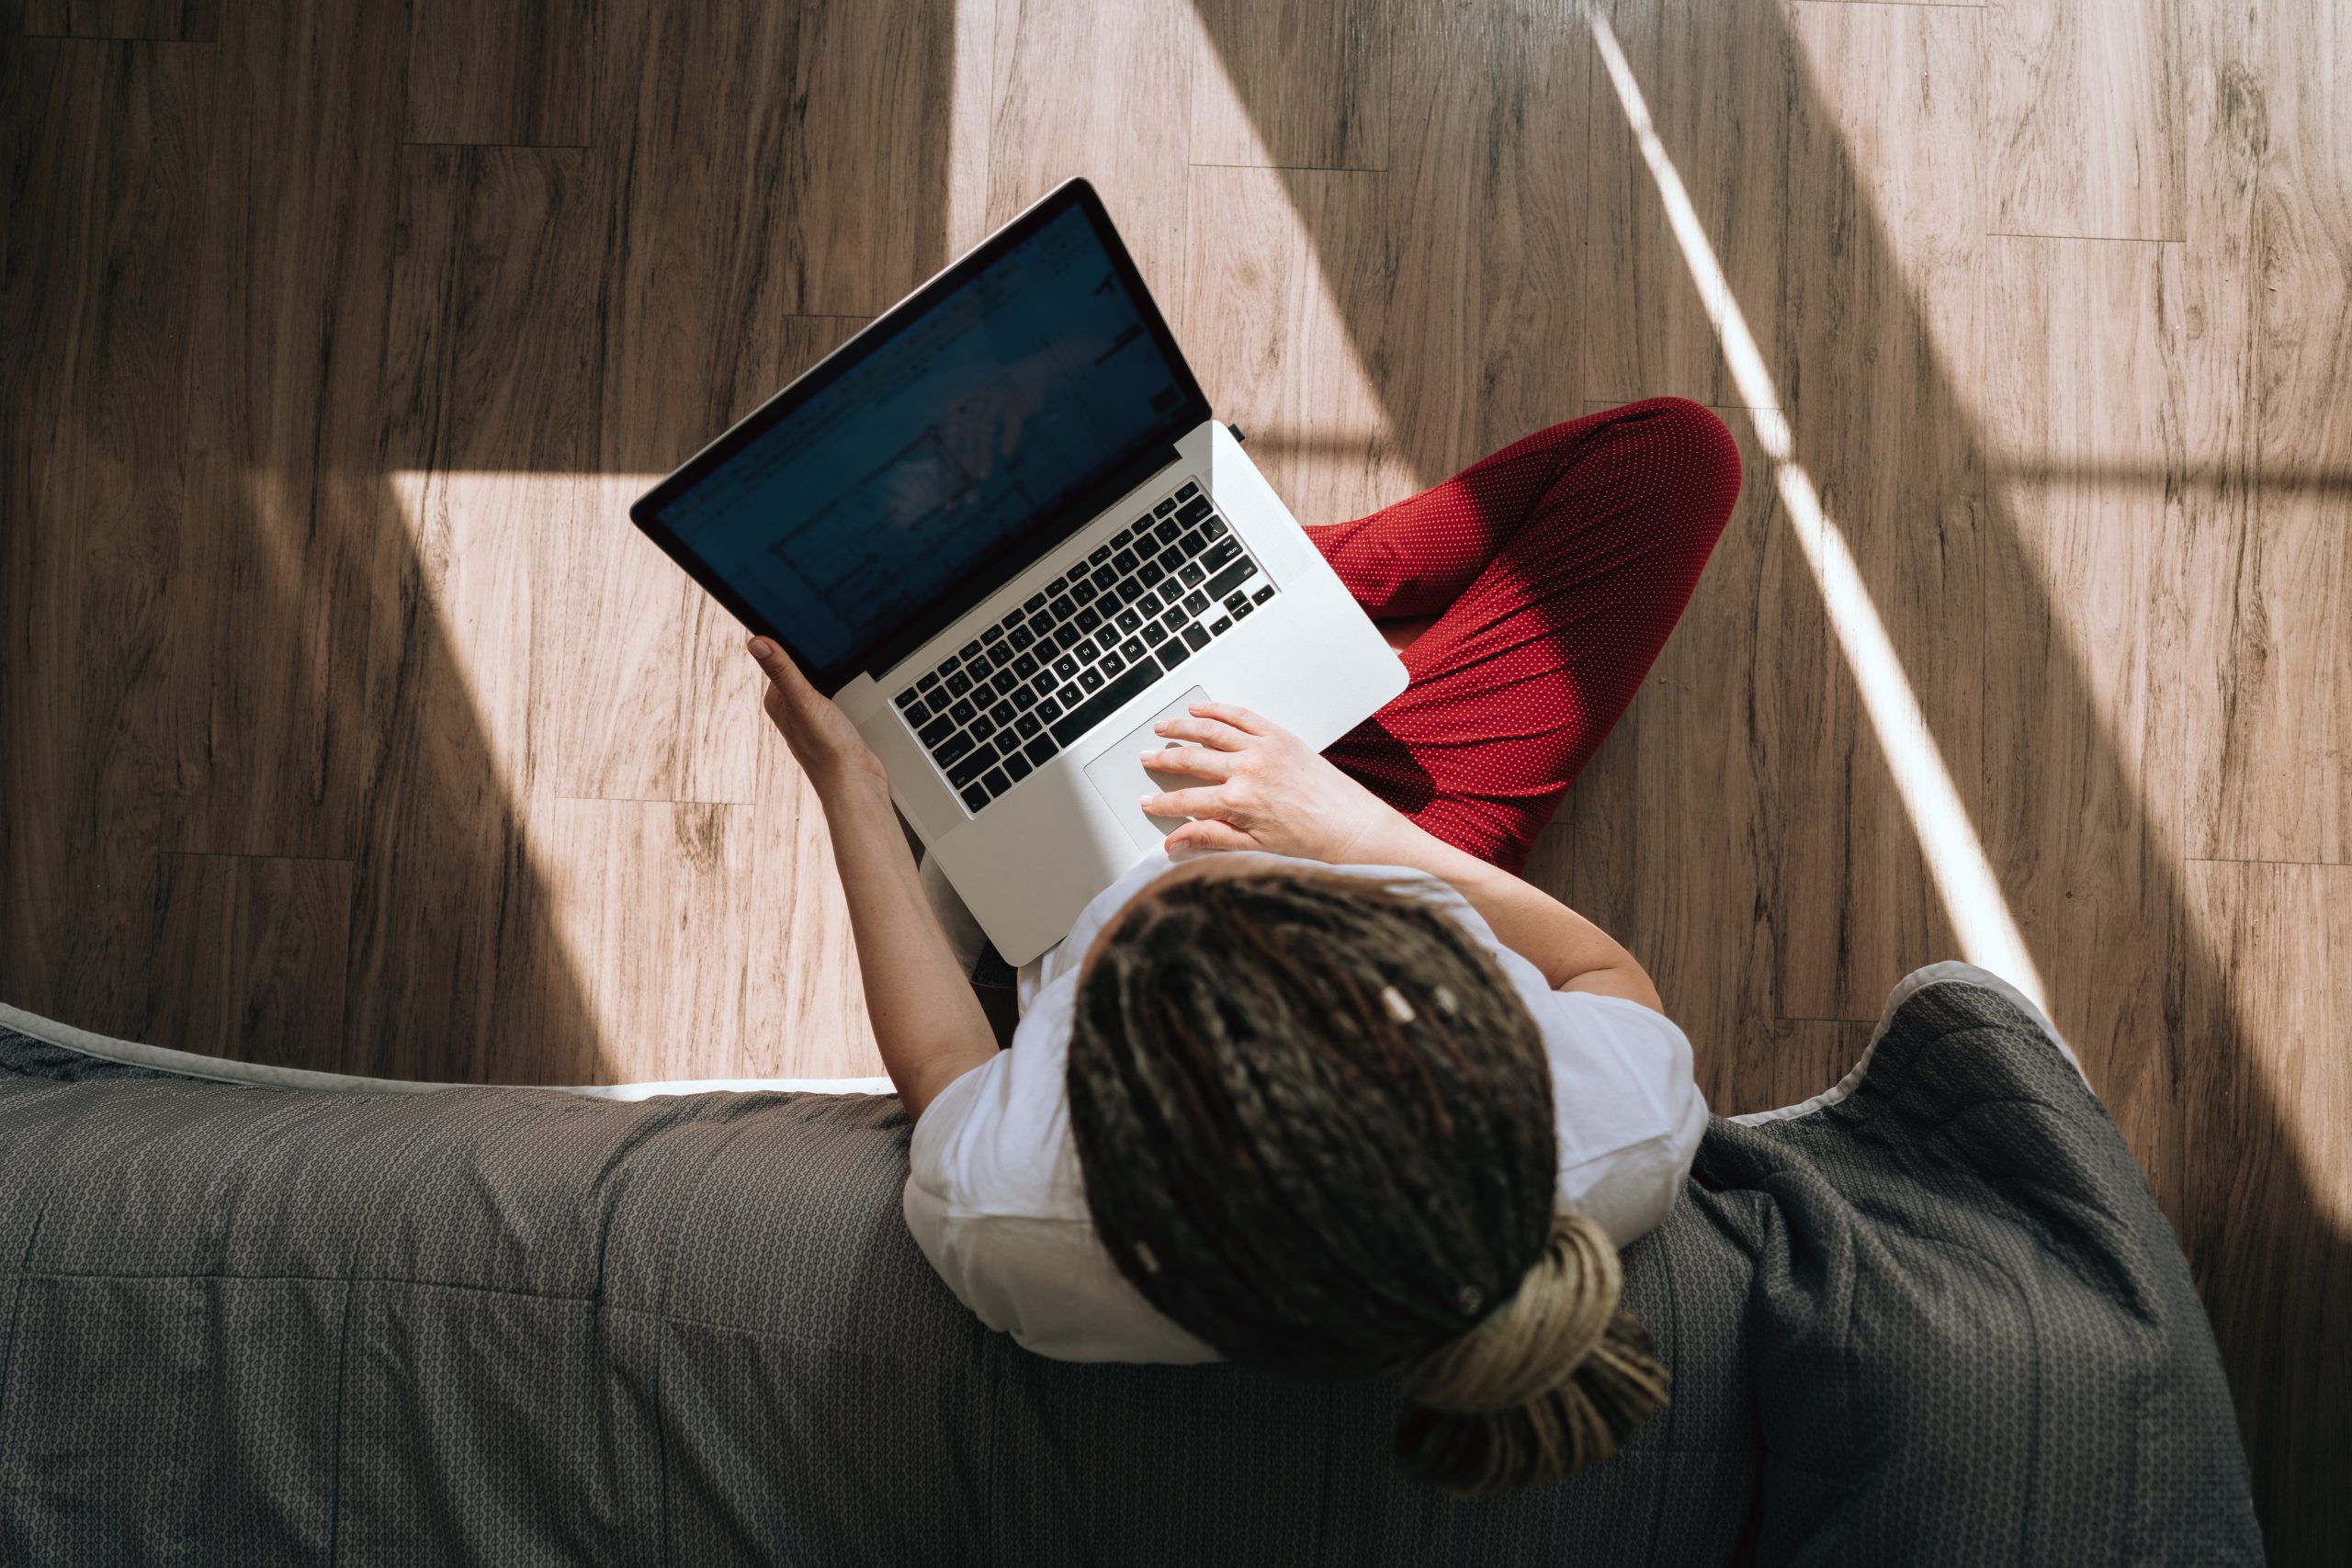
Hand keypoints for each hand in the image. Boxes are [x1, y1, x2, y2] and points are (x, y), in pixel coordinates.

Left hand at [748, 637, 886, 795]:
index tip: (811, 631)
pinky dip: (841, 689)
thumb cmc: (829, 750)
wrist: (856, 783)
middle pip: (800, 671)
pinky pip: (832, 696)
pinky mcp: (831, 725)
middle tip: (832, 650)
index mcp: (776, 701)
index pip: (779, 660)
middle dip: (816, 660)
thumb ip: (782, 671)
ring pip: (818, 683)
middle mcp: (790, 710)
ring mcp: (811, 718)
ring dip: (831, 674)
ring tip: (841, 669)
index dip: (794, 645)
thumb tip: (756, 642)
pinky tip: (850, 691)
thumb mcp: (805, 701)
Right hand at [1141, 700, 1411, 863]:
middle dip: (1163, 760)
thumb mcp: (1255, 847)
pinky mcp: (1281, 736)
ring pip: (1211, 731)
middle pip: (1191, 760)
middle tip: (1146, 758)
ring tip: (1163, 727)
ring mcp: (1264, 749)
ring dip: (1182, 727)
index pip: (1186, 800)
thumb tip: (1175, 845)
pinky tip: (1201, 709)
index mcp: (1238, 801)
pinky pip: (1241, 716)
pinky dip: (1218, 710)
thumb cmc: (1312, 841)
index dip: (1162, 803)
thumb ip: (1211, 839)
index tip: (1148, 803)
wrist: (1353, 827)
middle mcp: (1247, 770)